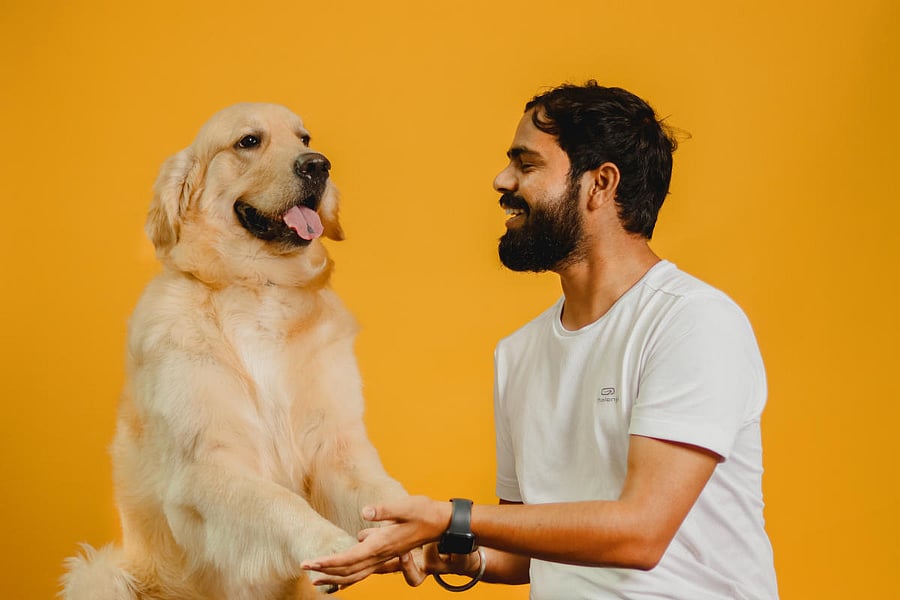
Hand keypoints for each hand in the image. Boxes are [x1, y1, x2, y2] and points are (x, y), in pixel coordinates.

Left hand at [301, 495, 449, 587]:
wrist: (440, 522)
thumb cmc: (423, 512)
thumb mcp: (405, 506)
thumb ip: (385, 510)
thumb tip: (364, 511)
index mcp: (381, 544)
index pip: (349, 558)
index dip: (328, 562)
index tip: (310, 562)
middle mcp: (381, 554)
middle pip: (349, 570)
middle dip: (326, 572)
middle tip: (305, 569)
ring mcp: (384, 556)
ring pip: (356, 573)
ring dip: (335, 576)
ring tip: (317, 578)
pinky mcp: (386, 553)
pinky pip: (364, 569)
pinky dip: (350, 574)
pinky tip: (342, 576)